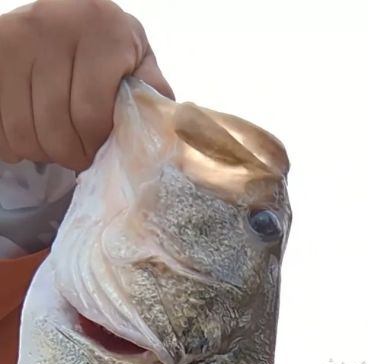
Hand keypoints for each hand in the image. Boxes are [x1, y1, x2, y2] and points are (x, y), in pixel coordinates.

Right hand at [0, 0, 173, 169]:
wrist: (59, 22)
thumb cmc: (105, 49)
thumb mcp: (135, 61)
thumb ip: (151, 92)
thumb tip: (167, 134)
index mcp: (101, 27)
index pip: (92, 116)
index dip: (97, 143)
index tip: (101, 144)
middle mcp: (54, 24)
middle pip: (59, 131)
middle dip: (72, 153)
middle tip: (78, 147)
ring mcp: (17, 39)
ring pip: (27, 135)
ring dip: (43, 150)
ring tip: (54, 135)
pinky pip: (3, 130)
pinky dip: (16, 143)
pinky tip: (30, 126)